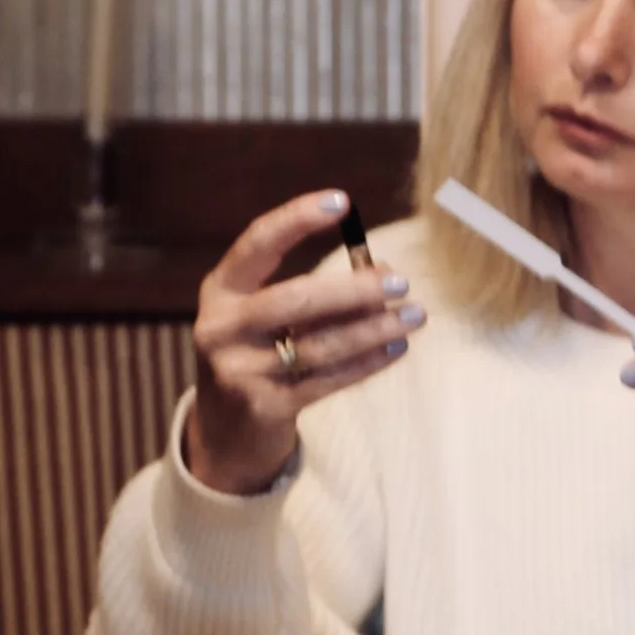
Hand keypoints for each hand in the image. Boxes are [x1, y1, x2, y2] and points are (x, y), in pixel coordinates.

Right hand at [185, 191, 424, 495]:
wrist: (225, 433)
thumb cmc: (258, 356)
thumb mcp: (267, 318)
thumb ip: (312, 294)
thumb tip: (382, 270)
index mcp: (220, 290)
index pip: (257, 243)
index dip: (297, 220)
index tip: (340, 201)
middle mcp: (222, 327)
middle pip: (295, 299)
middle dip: (354, 289)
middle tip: (400, 281)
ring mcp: (240, 370)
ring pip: (320, 344)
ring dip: (374, 328)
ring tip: (414, 316)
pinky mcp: (265, 407)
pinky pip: (327, 379)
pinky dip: (367, 362)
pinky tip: (396, 349)